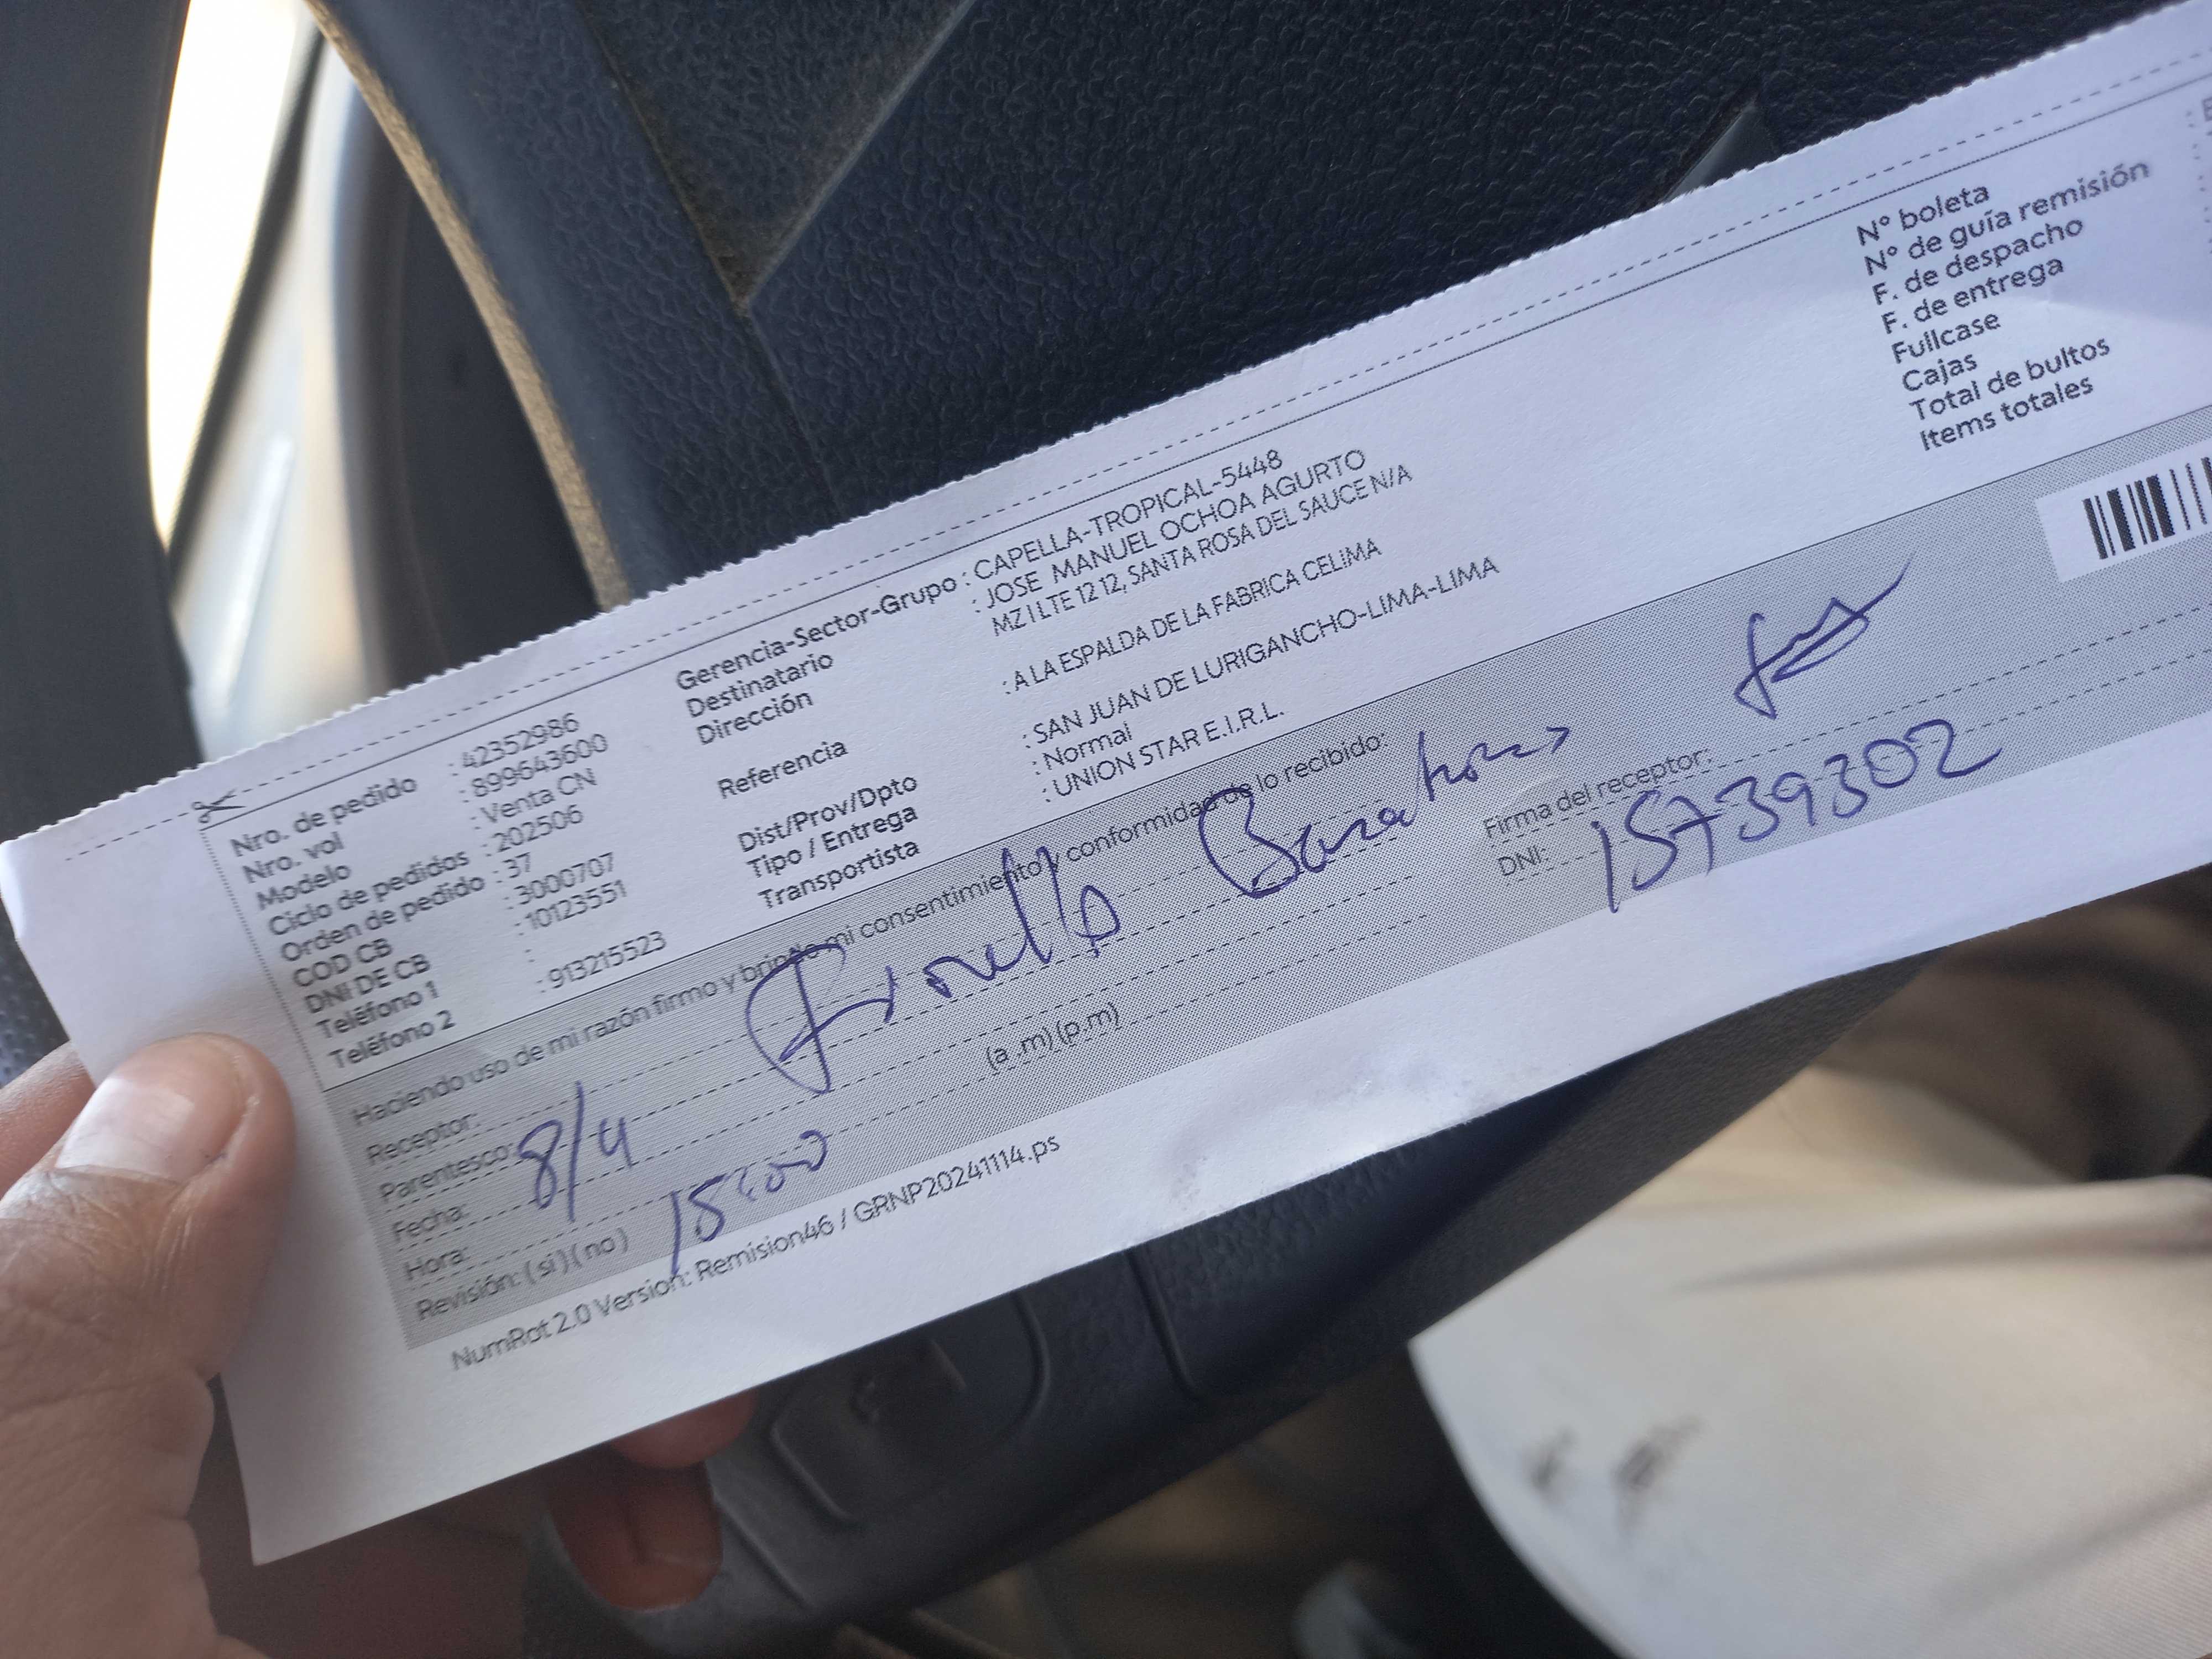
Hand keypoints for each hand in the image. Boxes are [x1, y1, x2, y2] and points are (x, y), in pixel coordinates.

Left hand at [0, 1035, 750, 1658]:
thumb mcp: (24, 1571)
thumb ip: (73, 1317)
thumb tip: (206, 1089)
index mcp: (9, 1384)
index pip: (80, 1137)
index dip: (223, 1029)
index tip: (391, 961)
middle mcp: (120, 1436)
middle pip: (303, 1220)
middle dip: (488, 1183)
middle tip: (612, 1157)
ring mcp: (256, 1529)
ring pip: (441, 1336)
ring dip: (593, 1334)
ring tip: (683, 1395)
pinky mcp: (390, 1602)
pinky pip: (518, 1475)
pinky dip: (618, 1480)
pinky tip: (650, 1523)